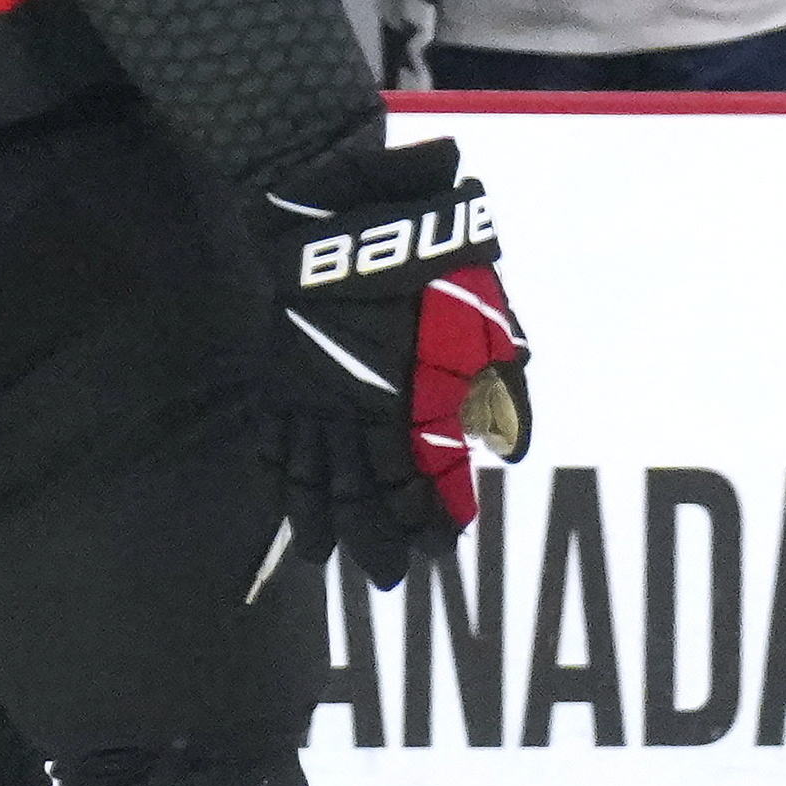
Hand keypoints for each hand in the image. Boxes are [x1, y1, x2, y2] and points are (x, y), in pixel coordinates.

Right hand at [239, 135, 531, 586]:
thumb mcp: (484, 315)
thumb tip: (510, 454)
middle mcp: (353, 407)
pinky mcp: (277, 375)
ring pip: (313, 478)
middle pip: (362, 492)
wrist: (340, 206)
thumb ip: (500, 386)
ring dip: (324, 522)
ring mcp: (308, 394)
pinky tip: (285, 502)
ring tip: (328, 559)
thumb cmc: (428, 255)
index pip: (419, 477)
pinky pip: (275, 444)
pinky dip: (280, 481)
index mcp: (407, 395)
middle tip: (389, 578)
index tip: (443, 547)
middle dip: (378, 537)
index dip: (431, 516)